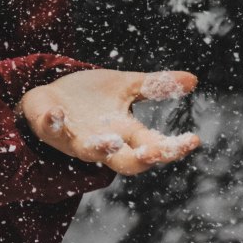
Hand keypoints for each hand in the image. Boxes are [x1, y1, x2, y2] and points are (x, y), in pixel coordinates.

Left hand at [18, 69, 201, 174]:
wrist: (51, 94)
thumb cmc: (91, 96)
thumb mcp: (125, 86)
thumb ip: (155, 85)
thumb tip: (193, 79)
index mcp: (125, 132)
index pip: (154, 147)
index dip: (173, 148)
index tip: (194, 140)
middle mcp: (102, 141)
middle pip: (127, 163)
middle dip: (142, 160)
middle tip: (155, 153)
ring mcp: (74, 137)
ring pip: (88, 152)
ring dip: (100, 148)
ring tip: (110, 141)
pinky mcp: (49, 126)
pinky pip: (50, 129)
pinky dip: (53, 122)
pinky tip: (57, 111)